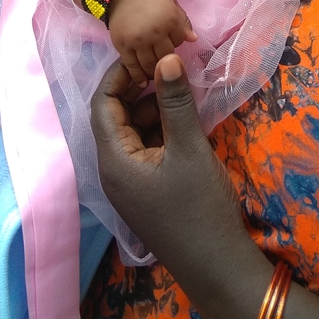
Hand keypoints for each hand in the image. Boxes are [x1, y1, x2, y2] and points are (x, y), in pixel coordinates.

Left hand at [91, 58, 269, 318]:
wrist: (216, 264)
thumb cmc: (199, 205)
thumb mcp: (189, 147)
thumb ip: (176, 101)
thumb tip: (166, 58)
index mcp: (114, 160)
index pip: (102, 105)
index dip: (120, 75)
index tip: (148, 54)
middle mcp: (113, 171)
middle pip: (114, 118)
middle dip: (137, 89)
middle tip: (166, 67)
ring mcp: (129, 184)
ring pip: (131, 133)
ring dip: (151, 108)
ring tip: (179, 89)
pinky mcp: (145, 191)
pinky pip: (143, 149)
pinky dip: (159, 129)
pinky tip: (183, 119)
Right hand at [107, 0, 196, 85]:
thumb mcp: (171, 3)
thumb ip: (183, 21)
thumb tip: (193, 39)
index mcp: (170, 20)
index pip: (180, 40)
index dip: (176, 40)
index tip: (170, 38)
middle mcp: (155, 33)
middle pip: (166, 56)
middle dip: (167, 58)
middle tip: (164, 59)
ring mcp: (138, 41)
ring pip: (150, 65)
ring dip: (155, 71)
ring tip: (156, 74)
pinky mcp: (122, 46)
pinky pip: (132, 66)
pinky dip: (138, 77)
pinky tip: (143, 82)